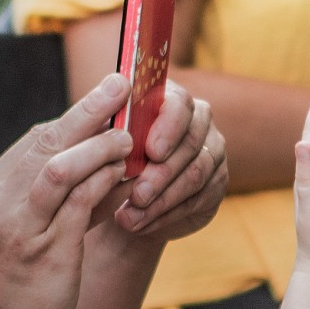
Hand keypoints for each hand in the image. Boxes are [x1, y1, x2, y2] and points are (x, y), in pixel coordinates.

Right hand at [0, 74, 134, 308]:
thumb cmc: (28, 275)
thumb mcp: (38, 222)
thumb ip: (65, 189)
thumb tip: (110, 152)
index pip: (37, 137)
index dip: (78, 112)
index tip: (111, 90)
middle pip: (46, 141)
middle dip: (89, 110)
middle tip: (124, 86)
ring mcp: (17, 225)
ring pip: (58, 167)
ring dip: (99, 147)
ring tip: (129, 140)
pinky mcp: (42, 250)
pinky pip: (76, 204)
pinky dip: (103, 183)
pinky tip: (125, 175)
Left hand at [111, 79, 227, 242]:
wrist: (115, 201)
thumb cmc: (103, 161)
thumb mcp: (94, 139)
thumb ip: (103, 112)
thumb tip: (115, 84)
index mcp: (169, 101)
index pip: (180, 103)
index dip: (169, 126)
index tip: (151, 151)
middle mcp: (198, 123)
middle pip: (191, 142)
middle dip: (163, 171)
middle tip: (137, 194)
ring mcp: (211, 153)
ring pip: (197, 173)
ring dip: (163, 197)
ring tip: (131, 216)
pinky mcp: (215, 184)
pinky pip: (200, 199)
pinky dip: (168, 214)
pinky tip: (142, 223)